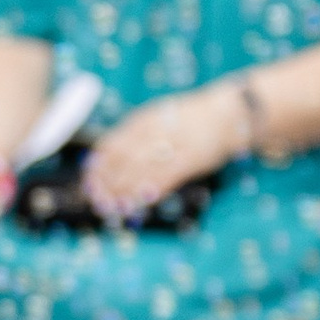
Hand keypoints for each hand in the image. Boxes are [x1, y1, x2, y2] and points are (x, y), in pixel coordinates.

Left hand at [84, 88, 244, 219]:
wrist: (229, 114)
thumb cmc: (191, 119)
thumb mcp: (159, 117)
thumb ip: (136, 134)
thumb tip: (108, 154)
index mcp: (144, 120)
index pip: (112, 144)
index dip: (98, 166)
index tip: (90, 180)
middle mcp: (154, 131)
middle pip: (122, 160)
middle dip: (107, 182)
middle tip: (98, 199)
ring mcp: (172, 145)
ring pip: (139, 171)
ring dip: (123, 191)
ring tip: (113, 206)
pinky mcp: (189, 159)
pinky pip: (164, 178)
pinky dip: (149, 191)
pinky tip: (139, 202)